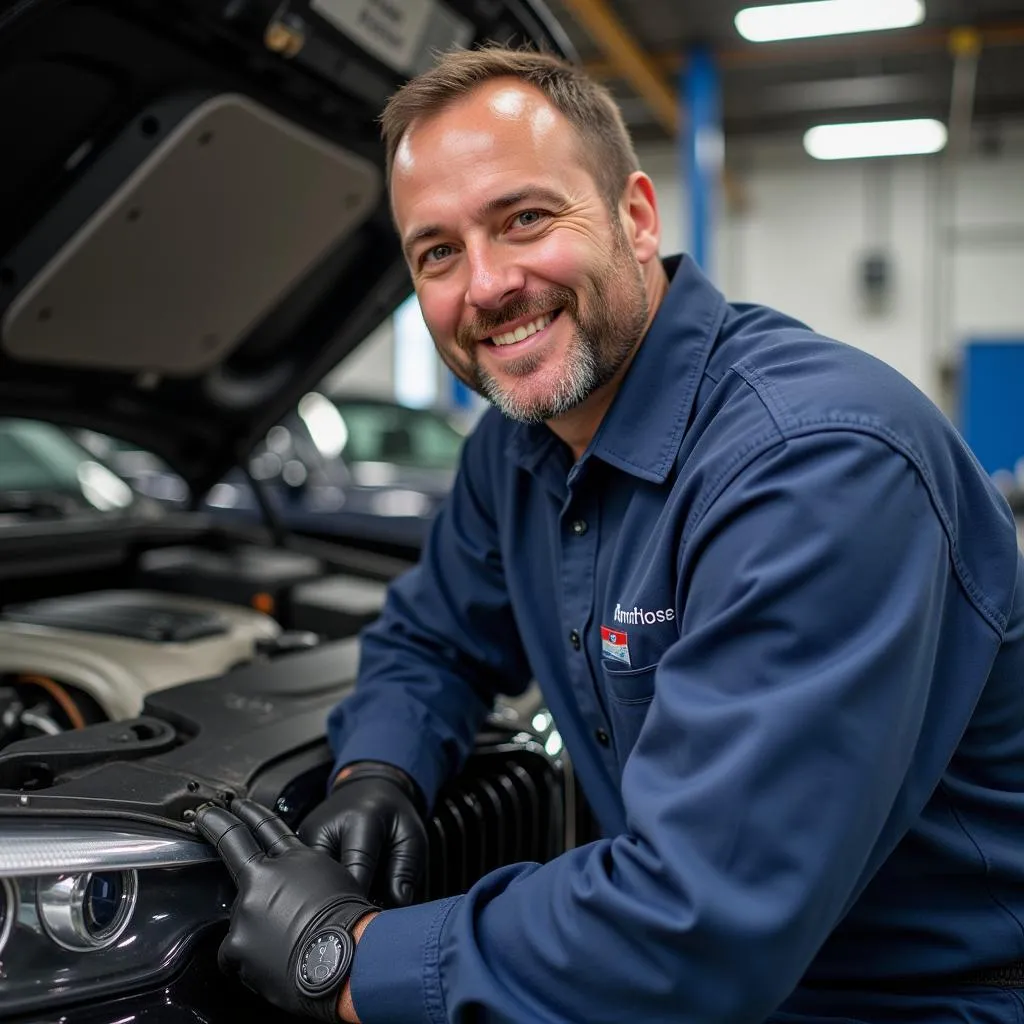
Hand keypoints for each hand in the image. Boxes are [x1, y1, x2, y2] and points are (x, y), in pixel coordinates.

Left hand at [195, 798, 375, 1021]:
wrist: (347, 958)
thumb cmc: (350, 924)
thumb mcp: (335, 880)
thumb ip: (306, 875)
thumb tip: (296, 887)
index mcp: (296, 860)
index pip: (267, 828)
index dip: (250, 813)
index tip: (236, 804)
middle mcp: (267, 877)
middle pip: (235, 847)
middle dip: (217, 825)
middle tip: (205, 816)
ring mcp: (248, 907)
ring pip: (242, 916)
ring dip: (256, 929)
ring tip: (284, 948)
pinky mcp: (236, 940)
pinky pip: (233, 953)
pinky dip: (247, 961)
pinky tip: (270, 965)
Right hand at [298, 761, 427, 907]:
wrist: (368, 787)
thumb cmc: (392, 815)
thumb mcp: (410, 836)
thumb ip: (405, 869)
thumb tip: (397, 904)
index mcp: (359, 820)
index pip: (357, 869)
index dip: (364, 899)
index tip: (372, 922)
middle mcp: (326, 827)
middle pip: (326, 879)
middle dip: (342, 903)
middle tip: (360, 920)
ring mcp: (306, 835)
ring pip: (310, 881)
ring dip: (328, 897)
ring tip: (348, 905)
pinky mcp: (296, 844)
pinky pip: (303, 876)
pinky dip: (319, 889)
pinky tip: (334, 895)